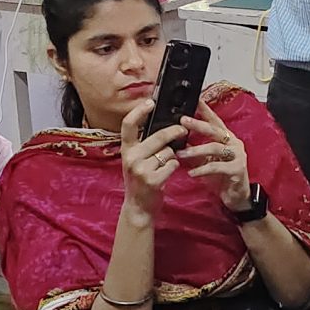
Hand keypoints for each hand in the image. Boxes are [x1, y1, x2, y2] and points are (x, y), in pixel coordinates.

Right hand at [118, 100, 184, 225]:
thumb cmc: (140, 180)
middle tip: (183, 129)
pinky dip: (174, 167)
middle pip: (158, 136)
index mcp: (126, 149)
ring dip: (173, 156)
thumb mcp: (135, 160)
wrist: (138, 207)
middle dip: (174, 132)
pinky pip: (172, 165)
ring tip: (165, 165)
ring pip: (168, 152)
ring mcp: (141, 169)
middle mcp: (131, 157)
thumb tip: (163, 125)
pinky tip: (167, 173)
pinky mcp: (152, 180)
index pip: (128, 124)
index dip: (139, 111)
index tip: (150, 102)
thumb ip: (143, 144)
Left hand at [178, 104, 253, 214]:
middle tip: (182, 121)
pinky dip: (203, 169)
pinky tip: (192, 173)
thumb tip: (178, 140)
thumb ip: (196, 150)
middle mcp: (233, 143)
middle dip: (198, 124)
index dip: (205, 110)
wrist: (237, 197)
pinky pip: (218, 167)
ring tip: (181, 154)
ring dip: (196, 150)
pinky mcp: (238, 169)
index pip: (215, 121)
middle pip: (215, 130)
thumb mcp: (206, 161)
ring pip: (215, 148)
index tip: (195, 100)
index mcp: (226, 138)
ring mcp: (238, 156)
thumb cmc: (221, 177)